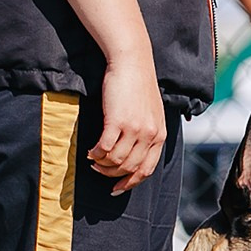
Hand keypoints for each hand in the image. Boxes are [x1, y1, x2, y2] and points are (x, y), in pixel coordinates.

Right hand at [90, 55, 166, 194]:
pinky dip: (95, 153)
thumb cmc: (139, 86)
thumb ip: (149, 132)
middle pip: (129, 168)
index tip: (116, 188)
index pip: (147, 170)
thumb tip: (136, 151)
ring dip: (102, 164)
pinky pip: (104, 148)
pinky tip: (90, 150)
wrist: (132, 63)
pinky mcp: (117, 121)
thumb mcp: (152, 112)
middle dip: (111, 174)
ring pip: (116, 160)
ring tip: (93, 159)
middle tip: (99, 170)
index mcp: (160, 135)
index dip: (130, 183)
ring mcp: (134, 129)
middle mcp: (149, 135)